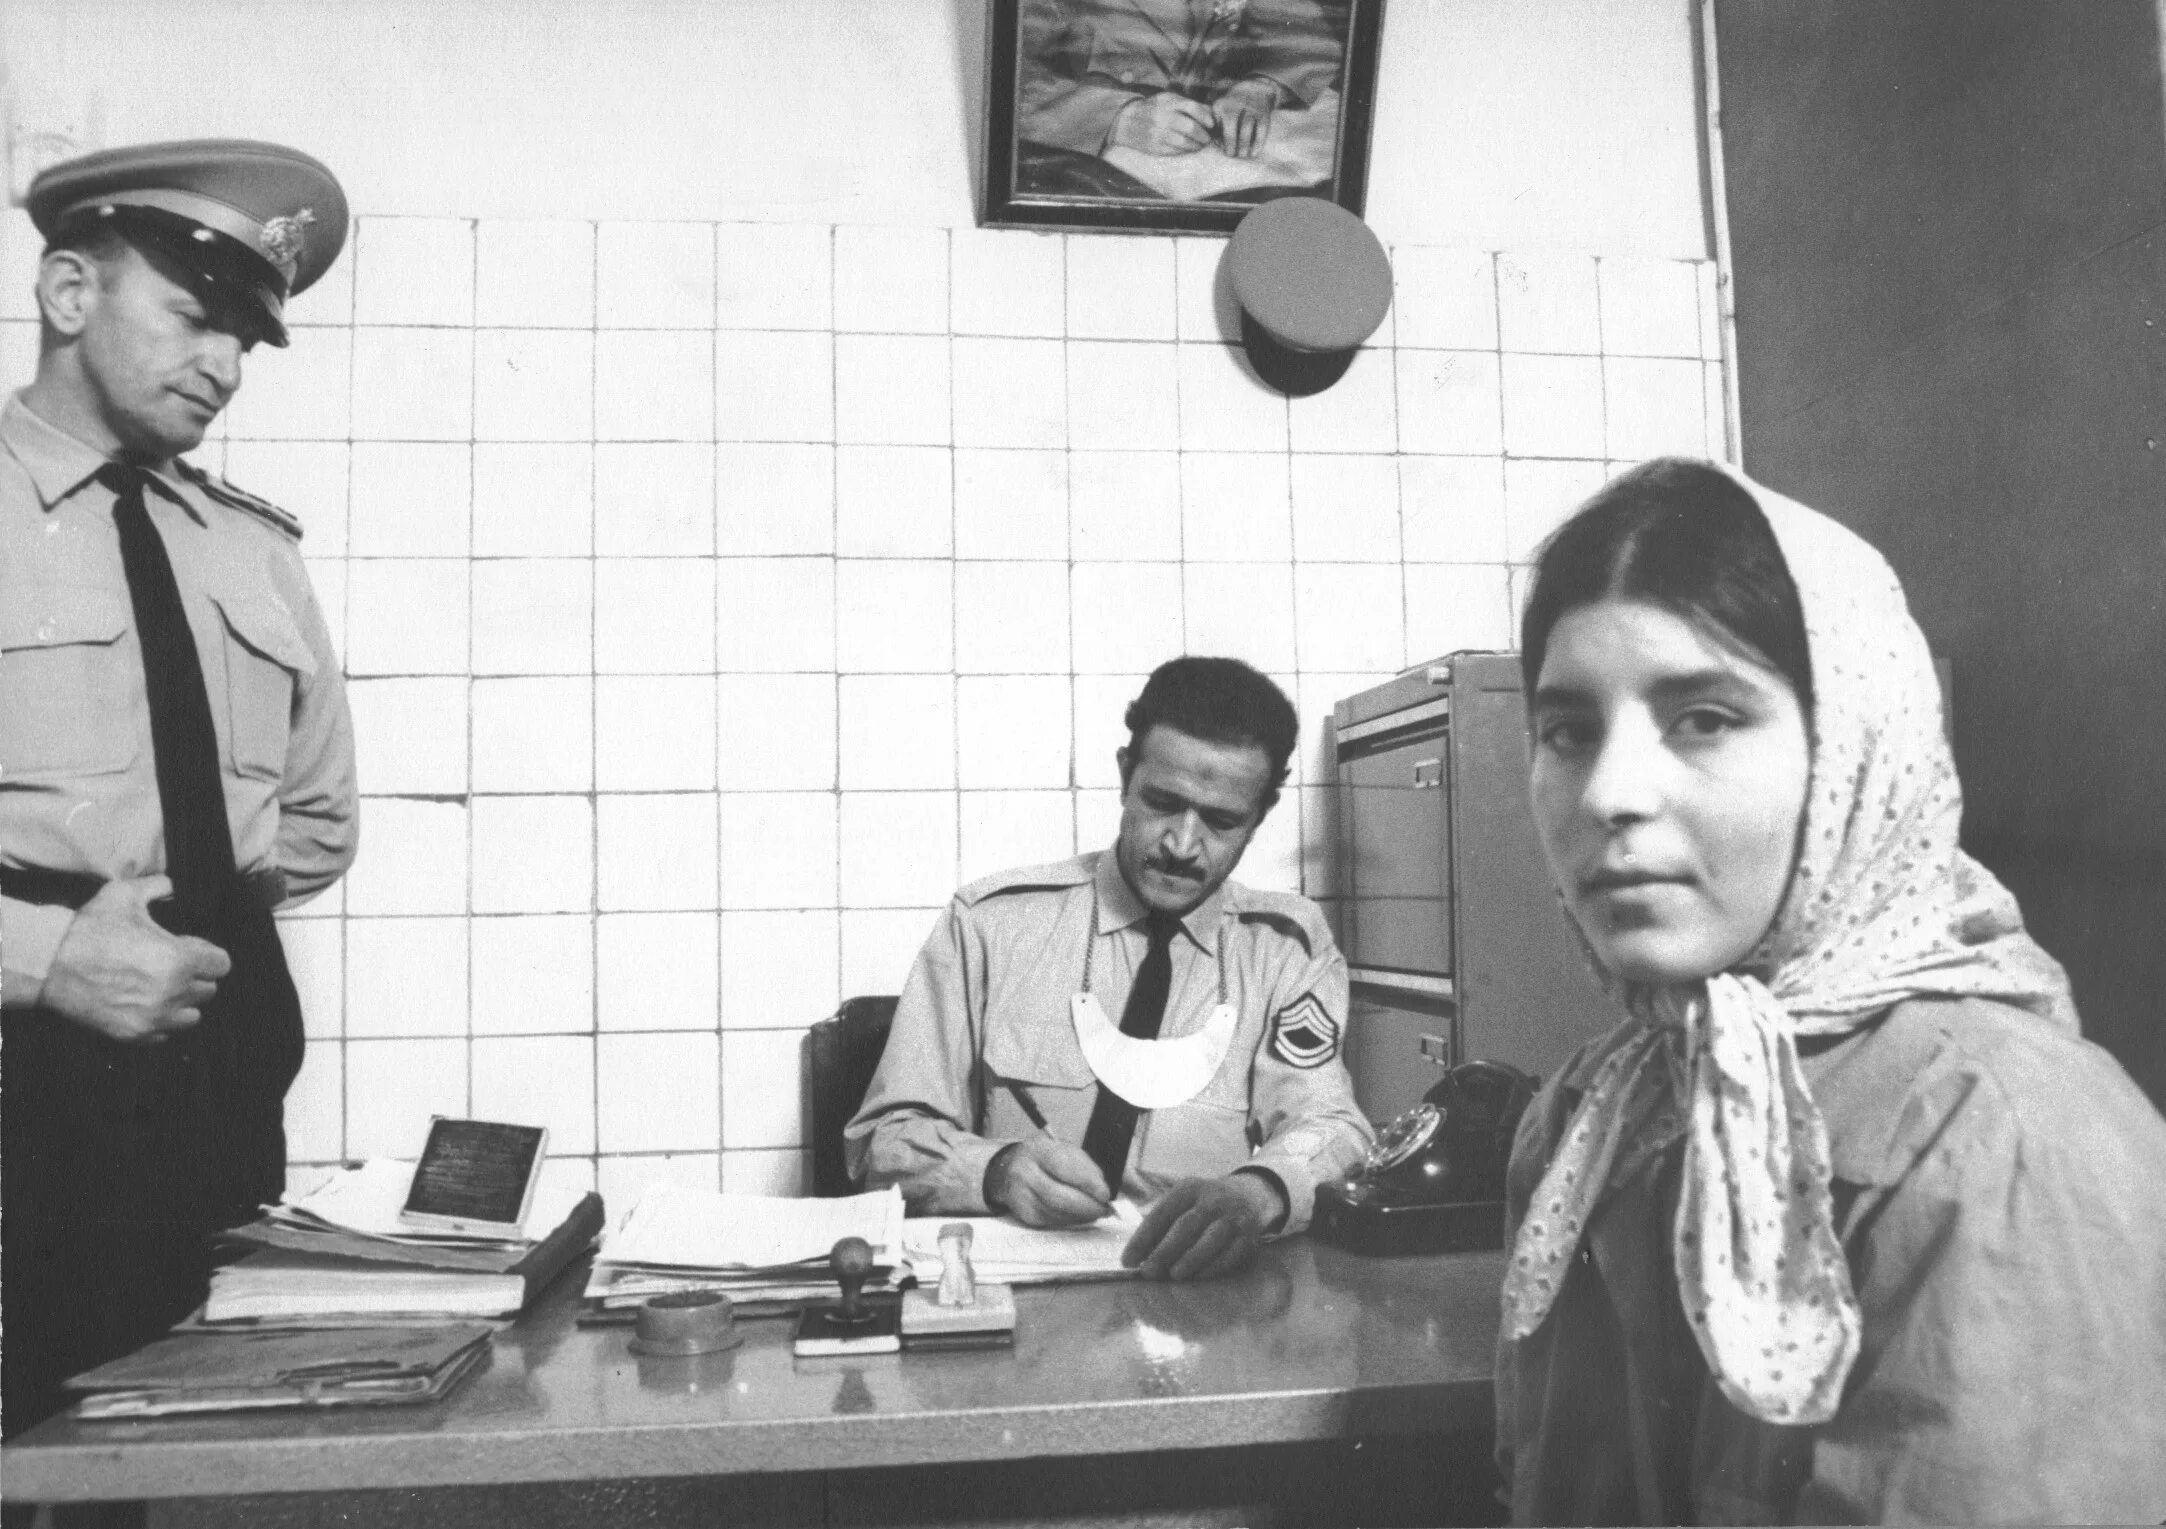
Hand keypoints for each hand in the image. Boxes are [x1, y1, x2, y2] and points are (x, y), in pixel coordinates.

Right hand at [37, 876, 230, 1044]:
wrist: (49, 964)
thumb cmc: (89, 928)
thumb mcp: (125, 894)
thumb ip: (159, 885)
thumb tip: (174, 884)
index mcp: (180, 959)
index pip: (221, 965)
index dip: (209, 955)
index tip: (192, 951)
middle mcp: (173, 992)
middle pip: (208, 990)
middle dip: (195, 977)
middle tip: (173, 967)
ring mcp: (154, 1017)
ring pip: (191, 1016)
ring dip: (182, 1003)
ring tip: (162, 989)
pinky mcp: (134, 1034)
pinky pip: (164, 1034)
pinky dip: (160, 1022)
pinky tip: (144, 1005)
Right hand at [986, 1136, 1113, 1226]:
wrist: (1010, 1168)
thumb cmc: (1045, 1159)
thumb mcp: (1064, 1150)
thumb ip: (1085, 1166)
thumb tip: (1103, 1190)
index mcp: (1038, 1150)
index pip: (1064, 1168)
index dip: (1087, 1183)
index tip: (1105, 1194)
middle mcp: (1024, 1172)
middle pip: (1059, 1196)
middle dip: (1088, 1206)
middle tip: (1106, 1209)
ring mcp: (1020, 1195)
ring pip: (1056, 1213)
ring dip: (1082, 1216)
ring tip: (1097, 1212)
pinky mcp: (1023, 1213)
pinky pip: (1052, 1221)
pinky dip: (1071, 1220)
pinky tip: (1080, 1215)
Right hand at [1110, 91, 1215, 154]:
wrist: (1126, 121)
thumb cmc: (1152, 109)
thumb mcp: (1167, 100)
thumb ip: (1187, 104)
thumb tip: (1209, 112)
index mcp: (1167, 102)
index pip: (1192, 107)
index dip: (1206, 117)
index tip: (1211, 124)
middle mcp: (1162, 117)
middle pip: (1191, 127)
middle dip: (1203, 135)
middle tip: (1207, 138)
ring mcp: (1158, 133)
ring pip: (1185, 142)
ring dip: (1196, 145)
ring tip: (1200, 145)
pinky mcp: (1155, 147)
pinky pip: (1176, 151)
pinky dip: (1186, 150)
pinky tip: (1189, 148)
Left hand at [1123, 1172, 1285, 1280]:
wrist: (1251, 1196)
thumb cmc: (1205, 1205)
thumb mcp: (1184, 1201)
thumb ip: (1162, 1224)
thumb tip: (1136, 1257)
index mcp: (1189, 1189)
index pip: (1162, 1213)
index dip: (1143, 1237)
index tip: (1128, 1260)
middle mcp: (1213, 1199)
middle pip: (1186, 1225)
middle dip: (1165, 1251)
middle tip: (1149, 1272)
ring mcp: (1234, 1217)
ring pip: (1211, 1239)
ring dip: (1191, 1259)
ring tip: (1174, 1275)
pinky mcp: (1249, 1237)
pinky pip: (1231, 1254)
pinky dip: (1213, 1267)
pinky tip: (1198, 1276)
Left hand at [1211, 77, 1279, 157]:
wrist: (1255, 91)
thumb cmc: (1233, 109)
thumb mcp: (1221, 113)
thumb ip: (1217, 129)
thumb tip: (1218, 145)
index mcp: (1222, 105)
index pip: (1217, 123)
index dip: (1219, 138)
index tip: (1222, 149)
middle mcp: (1236, 104)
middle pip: (1231, 123)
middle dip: (1230, 141)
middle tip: (1231, 154)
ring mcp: (1251, 108)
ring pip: (1246, 126)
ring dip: (1243, 143)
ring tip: (1242, 155)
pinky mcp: (1264, 113)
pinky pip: (1261, 129)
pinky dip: (1257, 143)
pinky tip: (1254, 153)